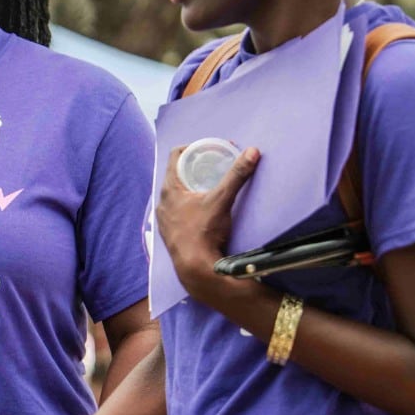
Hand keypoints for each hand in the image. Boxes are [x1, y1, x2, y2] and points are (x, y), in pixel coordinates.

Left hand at [156, 144, 258, 296]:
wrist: (195, 267)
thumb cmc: (204, 231)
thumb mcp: (221, 199)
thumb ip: (237, 175)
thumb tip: (251, 152)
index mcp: (170, 188)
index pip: (175, 155)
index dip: (192, 147)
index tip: (208, 148)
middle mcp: (162, 201)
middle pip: (176, 173)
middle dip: (194, 166)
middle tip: (213, 164)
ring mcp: (164, 217)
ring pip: (176, 193)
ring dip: (191, 186)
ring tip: (209, 184)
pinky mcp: (169, 231)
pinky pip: (176, 210)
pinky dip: (188, 203)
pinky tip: (200, 208)